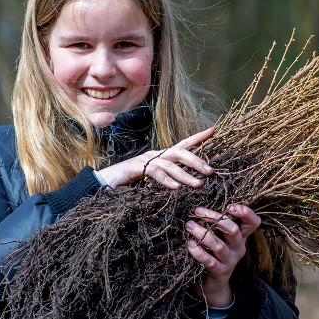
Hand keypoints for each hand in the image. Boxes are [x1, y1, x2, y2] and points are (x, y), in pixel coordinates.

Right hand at [97, 127, 214, 188]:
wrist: (105, 183)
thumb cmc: (132, 182)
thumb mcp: (155, 181)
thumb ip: (169, 180)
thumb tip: (187, 185)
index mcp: (161, 156)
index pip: (182, 144)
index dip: (198, 138)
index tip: (213, 130)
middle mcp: (155, 154)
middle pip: (179, 152)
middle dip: (196, 160)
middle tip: (211, 171)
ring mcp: (145, 160)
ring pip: (169, 164)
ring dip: (185, 174)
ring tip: (198, 184)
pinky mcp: (136, 168)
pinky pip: (154, 172)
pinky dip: (166, 180)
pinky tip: (176, 187)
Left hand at [186, 204, 260, 307]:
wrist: (215, 284)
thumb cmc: (216, 254)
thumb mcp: (223, 239)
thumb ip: (219, 225)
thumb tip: (202, 206)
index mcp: (241, 237)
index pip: (253, 223)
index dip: (246, 212)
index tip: (229, 206)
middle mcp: (238, 248)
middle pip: (233, 230)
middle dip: (215, 218)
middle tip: (197, 211)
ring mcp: (229, 260)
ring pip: (218, 245)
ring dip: (202, 233)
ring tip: (189, 226)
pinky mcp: (219, 271)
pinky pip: (209, 261)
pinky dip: (198, 252)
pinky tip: (190, 244)